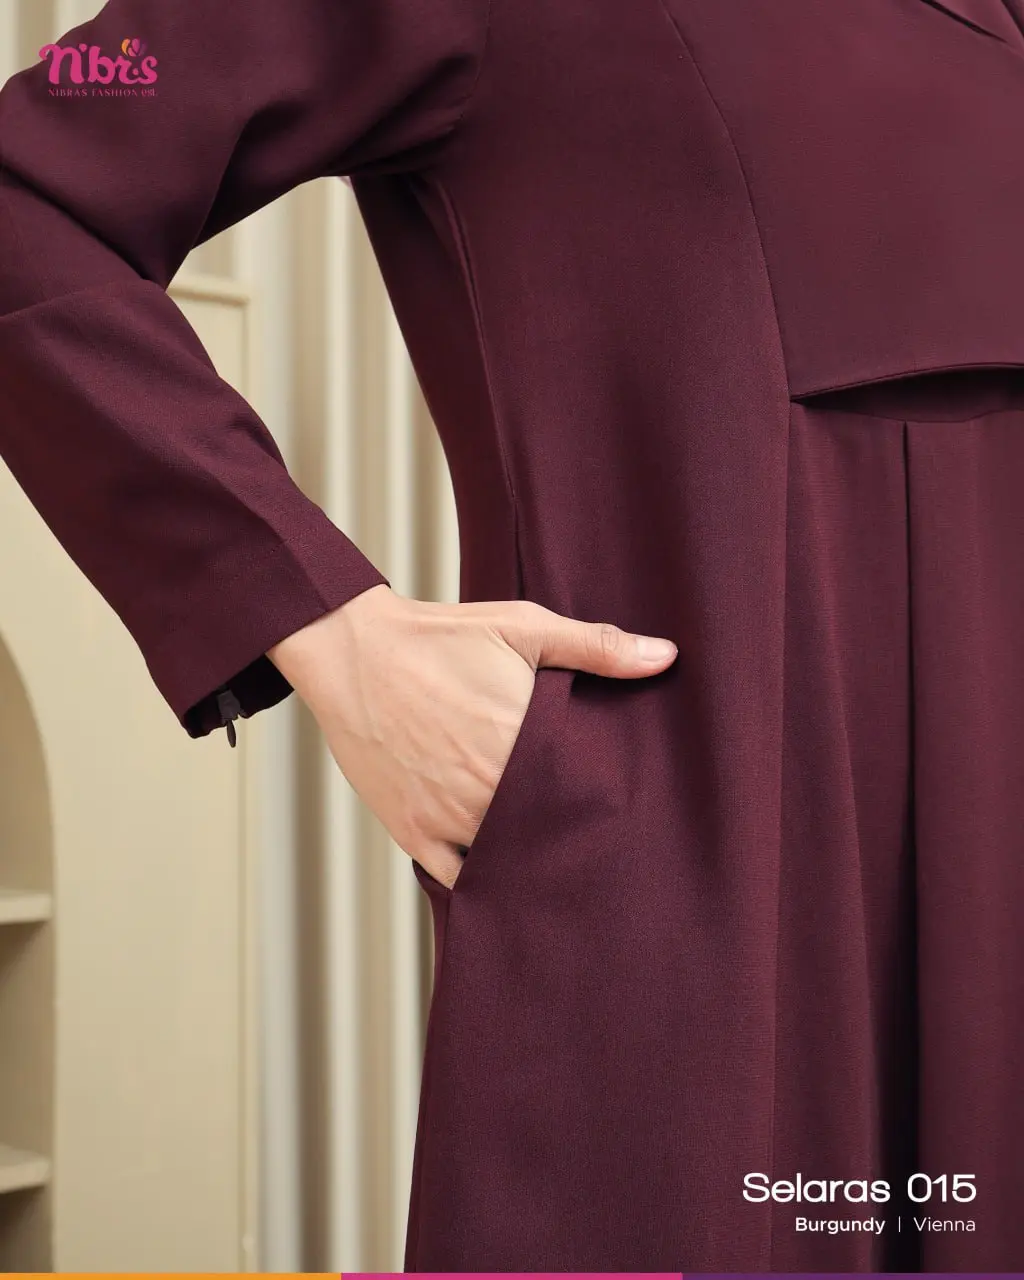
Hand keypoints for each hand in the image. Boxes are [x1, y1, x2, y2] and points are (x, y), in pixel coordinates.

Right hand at [267, 584, 676, 889]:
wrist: (352, 651)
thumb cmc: (439, 637)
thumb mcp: (522, 627)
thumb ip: (595, 646)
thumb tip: (665, 656)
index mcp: (521, 741)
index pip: (585, 793)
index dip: (606, 802)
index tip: (622, 802)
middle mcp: (487, 788)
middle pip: (550, 832)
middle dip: (572, 834)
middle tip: (601, 838)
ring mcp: (447, 816)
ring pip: (509, 861)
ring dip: (533, 859)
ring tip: (561, 859)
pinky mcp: (413, 830)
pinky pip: (458, 878)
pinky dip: (483, 880)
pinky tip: (506, 875)